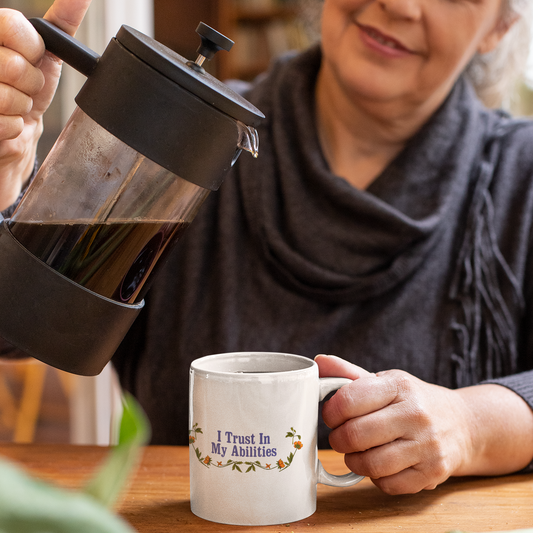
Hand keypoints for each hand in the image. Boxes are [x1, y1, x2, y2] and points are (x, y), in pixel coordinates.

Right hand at [0, 0, 91, 209]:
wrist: (16, 134)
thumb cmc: (29, 93)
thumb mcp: (47, 56)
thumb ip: (60, 25)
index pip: (9, 24)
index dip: (31, 48)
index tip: (33, 58)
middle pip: (12, 64)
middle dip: (30, 83)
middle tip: (25, 89)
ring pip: (8, 96)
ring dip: (21, 107)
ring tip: (15, 107)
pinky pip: (6, 123)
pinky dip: (14, 128)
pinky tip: (7, 124)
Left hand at [316, 354, 532, 494]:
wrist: (461, 424)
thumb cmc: (412, 401)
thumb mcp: (385, 381)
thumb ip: (348, 374)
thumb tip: (318, 362)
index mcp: (399, 386)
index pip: (349, 400)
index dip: (330, 412)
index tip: (331, 415)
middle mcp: (416, 414)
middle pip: (356, 435)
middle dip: (338, 439)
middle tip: (340, 437)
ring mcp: (427, 445)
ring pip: (371, 464)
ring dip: (354, 461)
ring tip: (356, 452)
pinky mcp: (433, 473)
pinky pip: (388, 485)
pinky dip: (376, 478)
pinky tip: (380, 464)